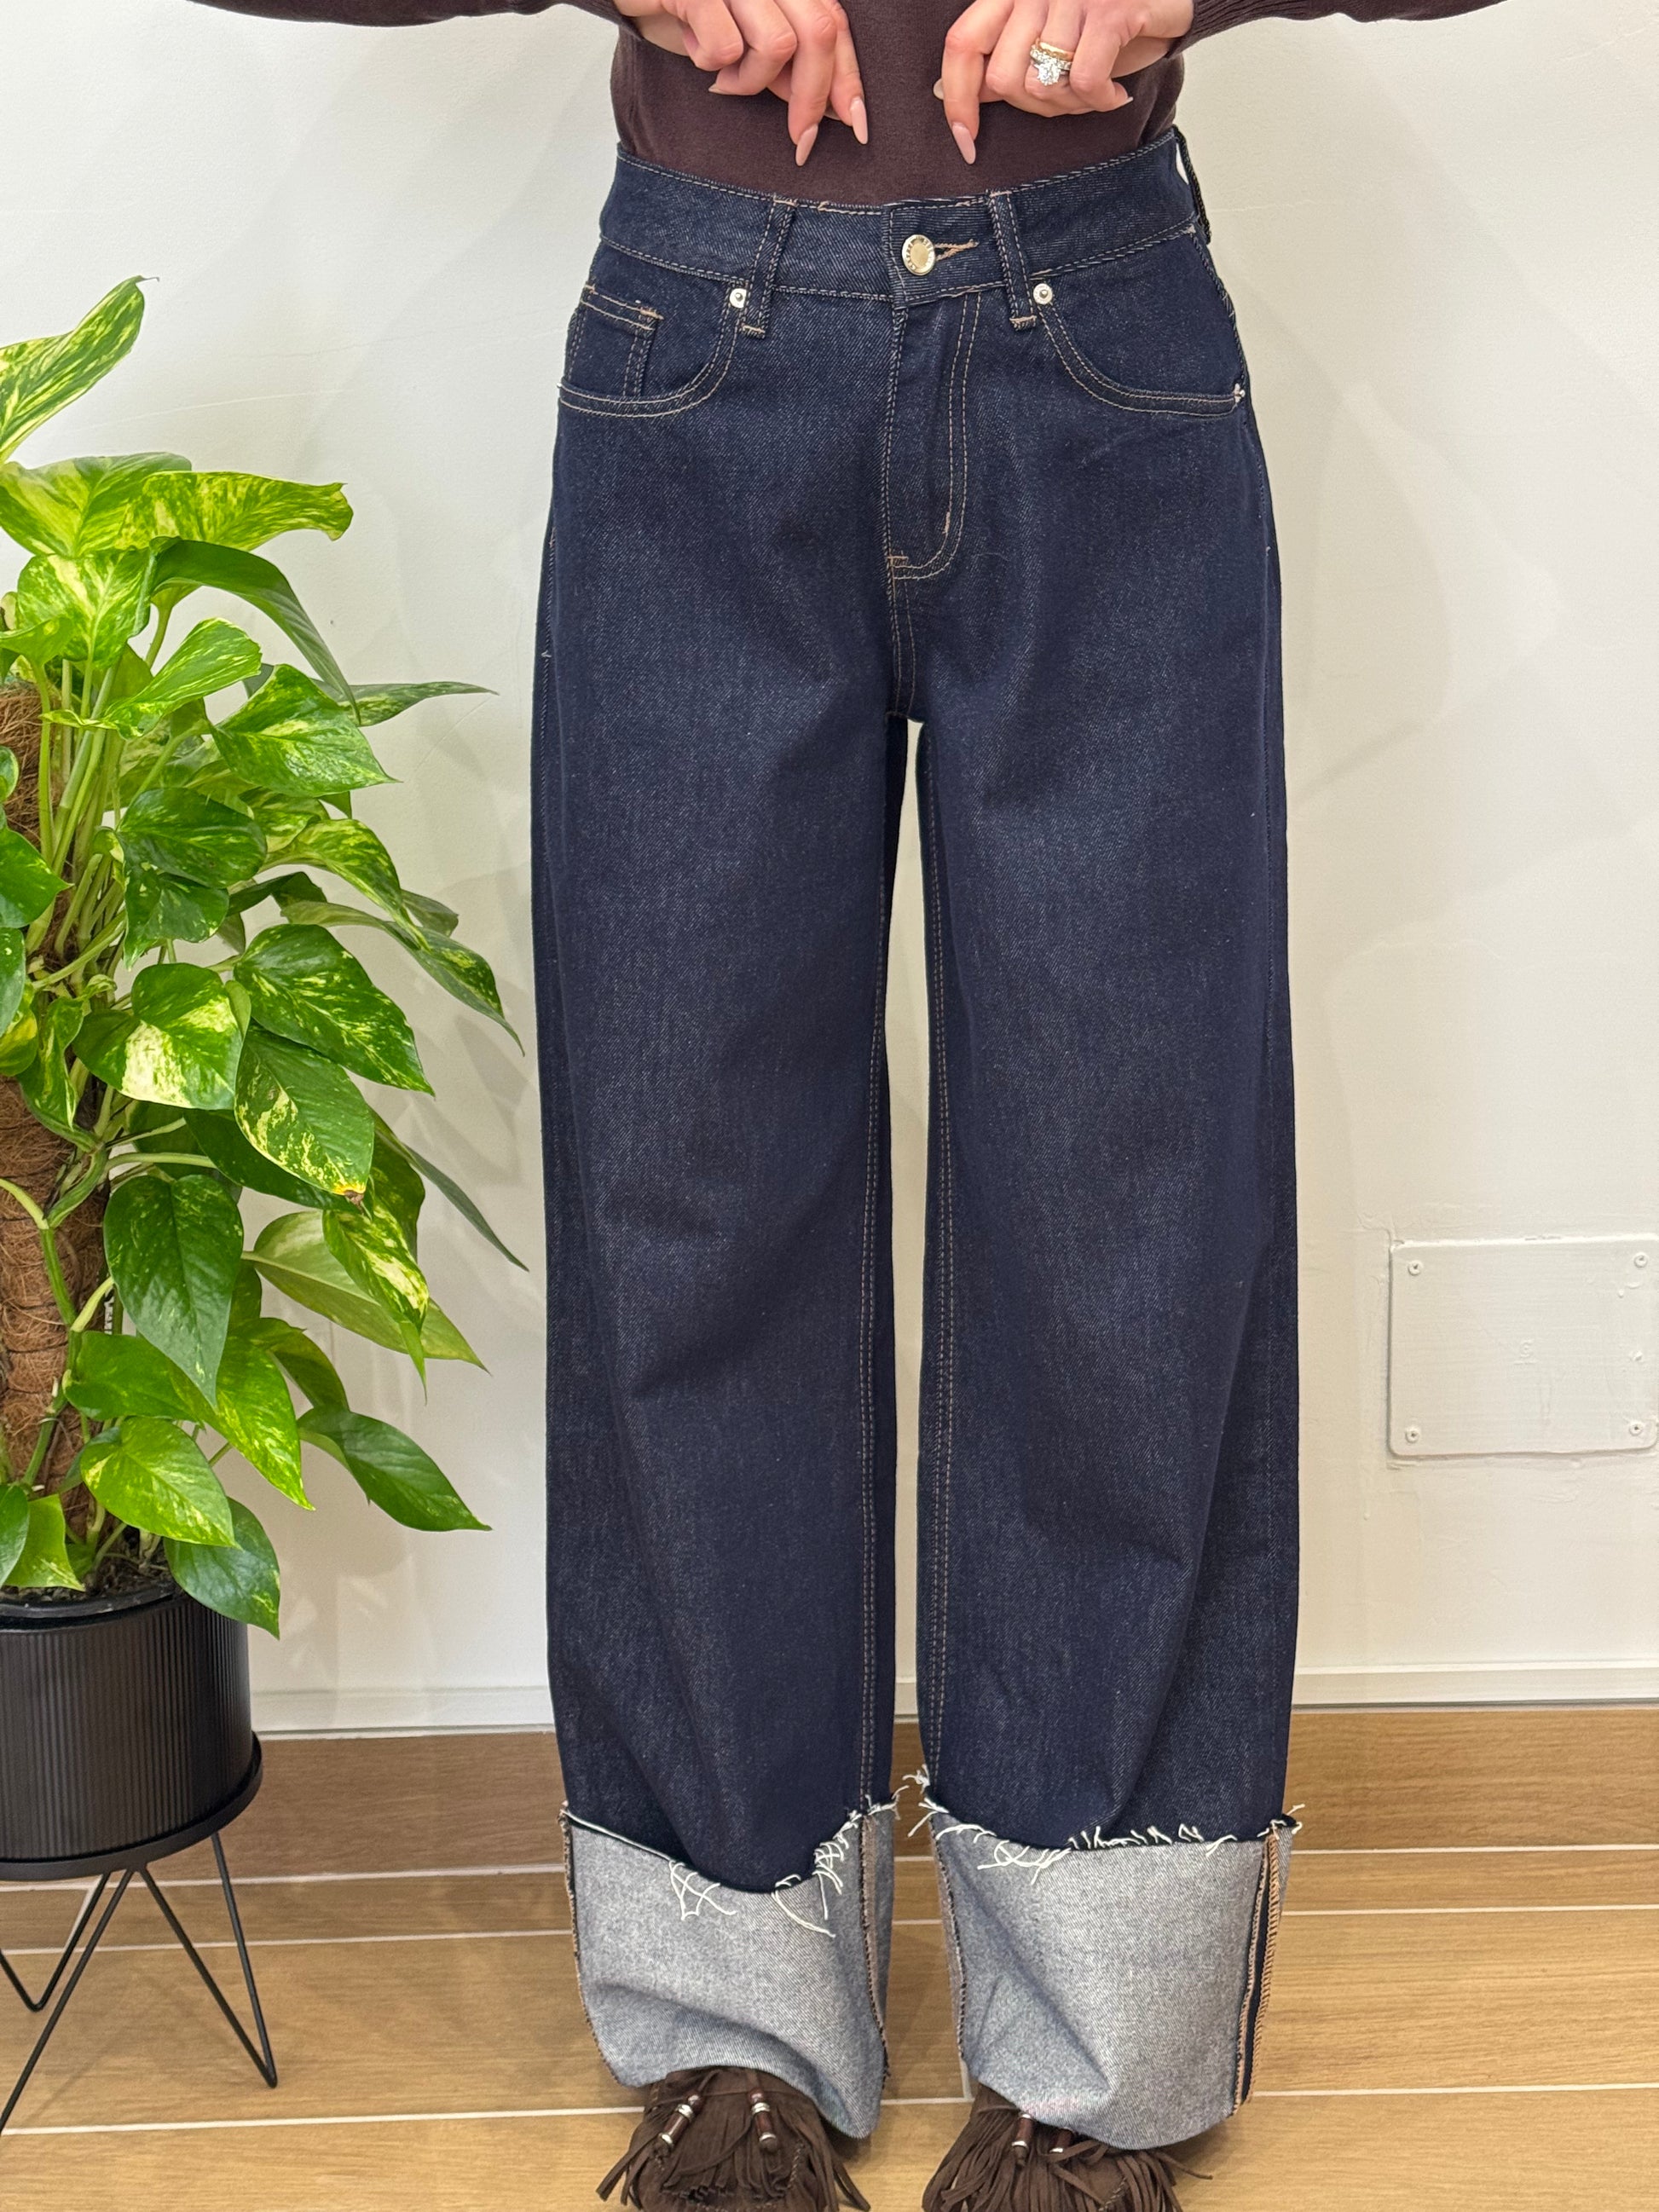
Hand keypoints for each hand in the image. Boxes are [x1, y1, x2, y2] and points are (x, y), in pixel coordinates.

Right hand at [615, 0, 866, 165]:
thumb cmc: (688, 9)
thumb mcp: (742, 34)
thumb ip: (783, 62)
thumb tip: (828, 108)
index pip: (834, 22)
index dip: (848, 75)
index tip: (855, 124)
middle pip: (818, 34)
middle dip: (814, 96)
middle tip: (801, 139)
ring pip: (776, 45)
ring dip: (751, 80)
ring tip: (722, 78)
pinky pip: (724, 48)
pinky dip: (710, 64)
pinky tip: (692, 48)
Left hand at [939, 0, 1192, 163]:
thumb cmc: (1108, 19)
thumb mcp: (1050, 38)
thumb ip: (1007, 60)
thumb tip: (959, 97)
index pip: (963, 45)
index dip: (958, 98)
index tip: (967, 141)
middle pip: (1004, 78)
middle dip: (1035, 108)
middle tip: (1067, 101)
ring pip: (1043, 85)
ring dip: (1073, 105)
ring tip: (1096, 92)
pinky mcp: (1108, 12)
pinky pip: (1085, 81)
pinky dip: (1100, 101)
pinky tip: (1115, 95)